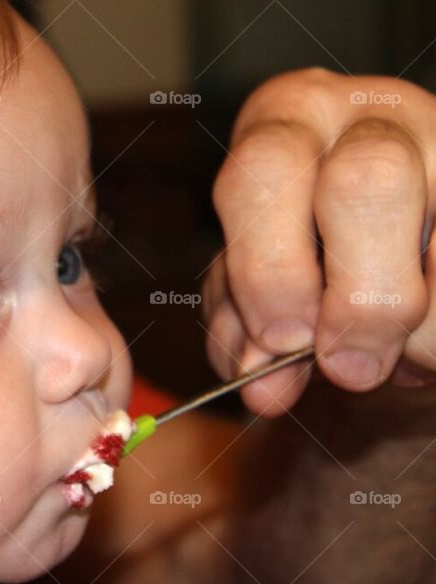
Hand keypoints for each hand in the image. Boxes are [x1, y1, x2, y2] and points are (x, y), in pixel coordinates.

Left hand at [204, 68, 435, 415]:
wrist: (375, 266)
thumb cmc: (298, 269)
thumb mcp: (255, 292)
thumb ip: (247, 332)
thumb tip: (265, 384)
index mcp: (289, 118)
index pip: (267, 167)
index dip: (269, 264)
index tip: (280, 340)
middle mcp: (376, 118)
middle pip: (369, 181)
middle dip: (355, 295)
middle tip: (344, 365)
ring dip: (410, 333)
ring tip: (389, 355)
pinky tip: (418, 345)